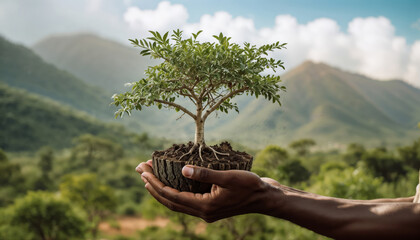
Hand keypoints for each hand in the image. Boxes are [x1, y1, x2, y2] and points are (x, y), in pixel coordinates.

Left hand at [135, 160, 276, 221]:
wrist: (265, 198)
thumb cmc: (250, 186)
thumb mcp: (229, 177)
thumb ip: (205, 174)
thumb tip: (181, 170)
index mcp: (204, 207)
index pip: (171, 196)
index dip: (155, 184)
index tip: (143, 171)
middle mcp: (202, 212)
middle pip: (169, 201)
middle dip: (152, 186)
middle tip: (139, 170)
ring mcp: (205, 211)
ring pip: (176, 202)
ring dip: (160, 188)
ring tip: (149, 175)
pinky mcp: (209, 206)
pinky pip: (185, 200)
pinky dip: (173, 190)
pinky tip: (171, 180)